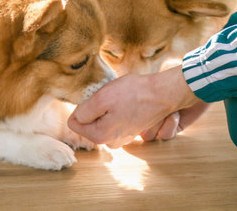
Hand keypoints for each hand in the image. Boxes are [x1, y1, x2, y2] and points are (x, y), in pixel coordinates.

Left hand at [67, 66, 199, 147]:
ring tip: (120, 100)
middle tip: (109, 98)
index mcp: (100, 136)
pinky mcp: (130, 131)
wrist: (163, 93)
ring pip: (101, 120)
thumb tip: (75, 118)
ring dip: (106, 108)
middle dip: (95, 108)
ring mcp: (122, 138)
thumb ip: (83, 111)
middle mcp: (110, 142)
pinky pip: (113, 119)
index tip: (96, 99)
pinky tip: (127, 103)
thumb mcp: (101, 98)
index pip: (74, 123)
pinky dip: (117, 110)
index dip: (81, 107)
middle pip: (88, 122)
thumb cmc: (134, 93)